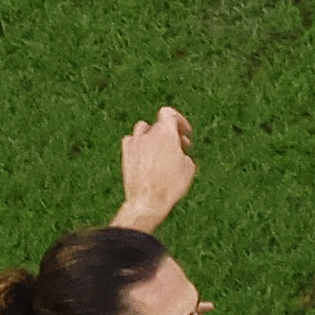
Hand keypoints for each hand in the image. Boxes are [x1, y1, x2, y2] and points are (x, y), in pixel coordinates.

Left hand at [114, 106, 196, 231]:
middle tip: (178, 148)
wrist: (147, 201)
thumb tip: (180, 155)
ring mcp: (134, 144)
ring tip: (159, 149)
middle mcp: (148, 134)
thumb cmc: (170, 186)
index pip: (169, 113)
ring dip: (152, 136)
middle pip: (159, 125)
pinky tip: (143, 155)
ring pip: (142, 130)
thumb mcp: (188, 169)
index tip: (185, 133)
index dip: (179, 121)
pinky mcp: (125, 155)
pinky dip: (138, 145)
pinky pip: (130, 142)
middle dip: (170, 133)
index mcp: (165, 132)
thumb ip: (184, 154)